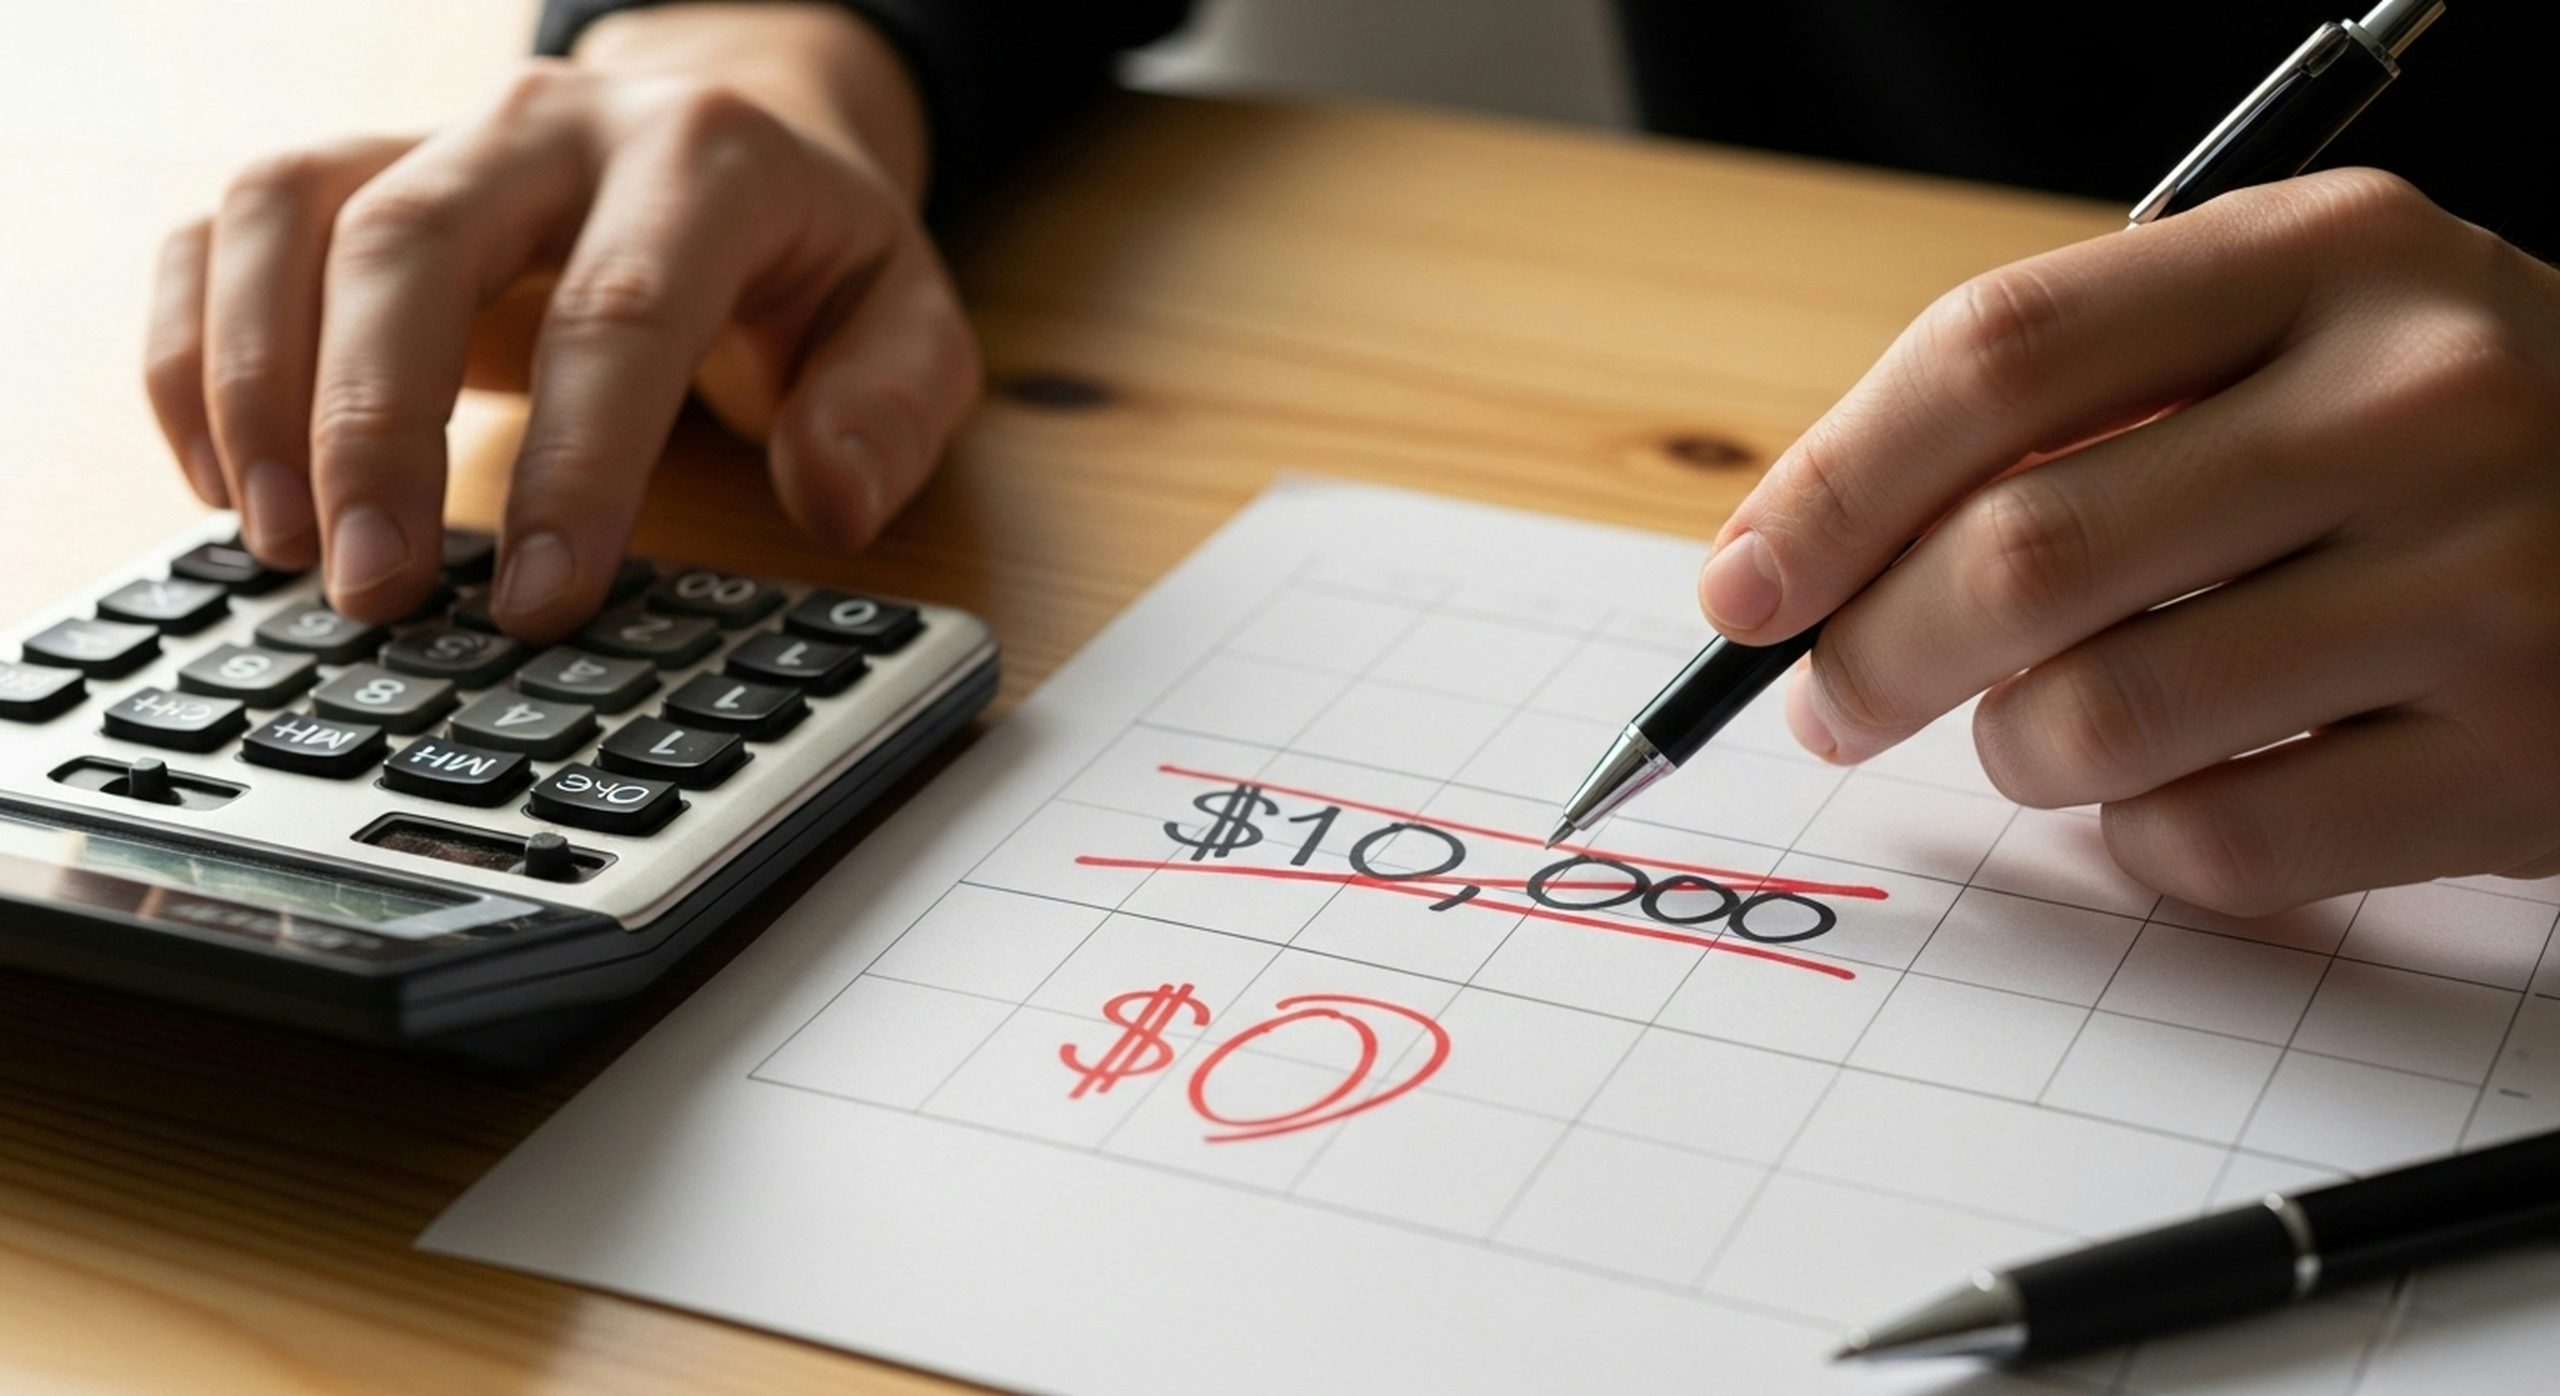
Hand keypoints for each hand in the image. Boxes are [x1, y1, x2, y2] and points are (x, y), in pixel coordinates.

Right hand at [142, 8, 978, 638]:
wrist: (740, 132)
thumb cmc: (811, 258)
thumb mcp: (907, 325)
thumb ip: (890, 411)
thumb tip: (830, 497)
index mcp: (703, 157)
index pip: (622, 308)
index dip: (575, 464)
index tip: (536, 600)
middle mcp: (550, 124)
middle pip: (417, 241)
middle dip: (375, 427)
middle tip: (370, 590)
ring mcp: (436, 135)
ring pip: (293, 212)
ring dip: (256, 383)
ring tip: (278, 545)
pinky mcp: (353, 171)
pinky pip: (225, 229)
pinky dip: (194, 350)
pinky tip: (221, 481)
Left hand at [1701, 170, 2559, 914]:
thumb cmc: (2436, 438)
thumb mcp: (2289, 335)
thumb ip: (2067, 408)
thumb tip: (1793, 555)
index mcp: (2332, 255)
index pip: (2001, 355)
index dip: (1830, 486)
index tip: (1741, 587)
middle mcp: (2420, 402)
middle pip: (2023, 551)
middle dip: (1868, 654)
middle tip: (1827, 702)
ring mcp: (2488, 586)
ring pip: (2096, 718)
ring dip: (2010, 752)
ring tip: (2035, 730)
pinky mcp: (2520, 765)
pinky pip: (2213, 846)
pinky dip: (2140, 841)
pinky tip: (2173, 793)